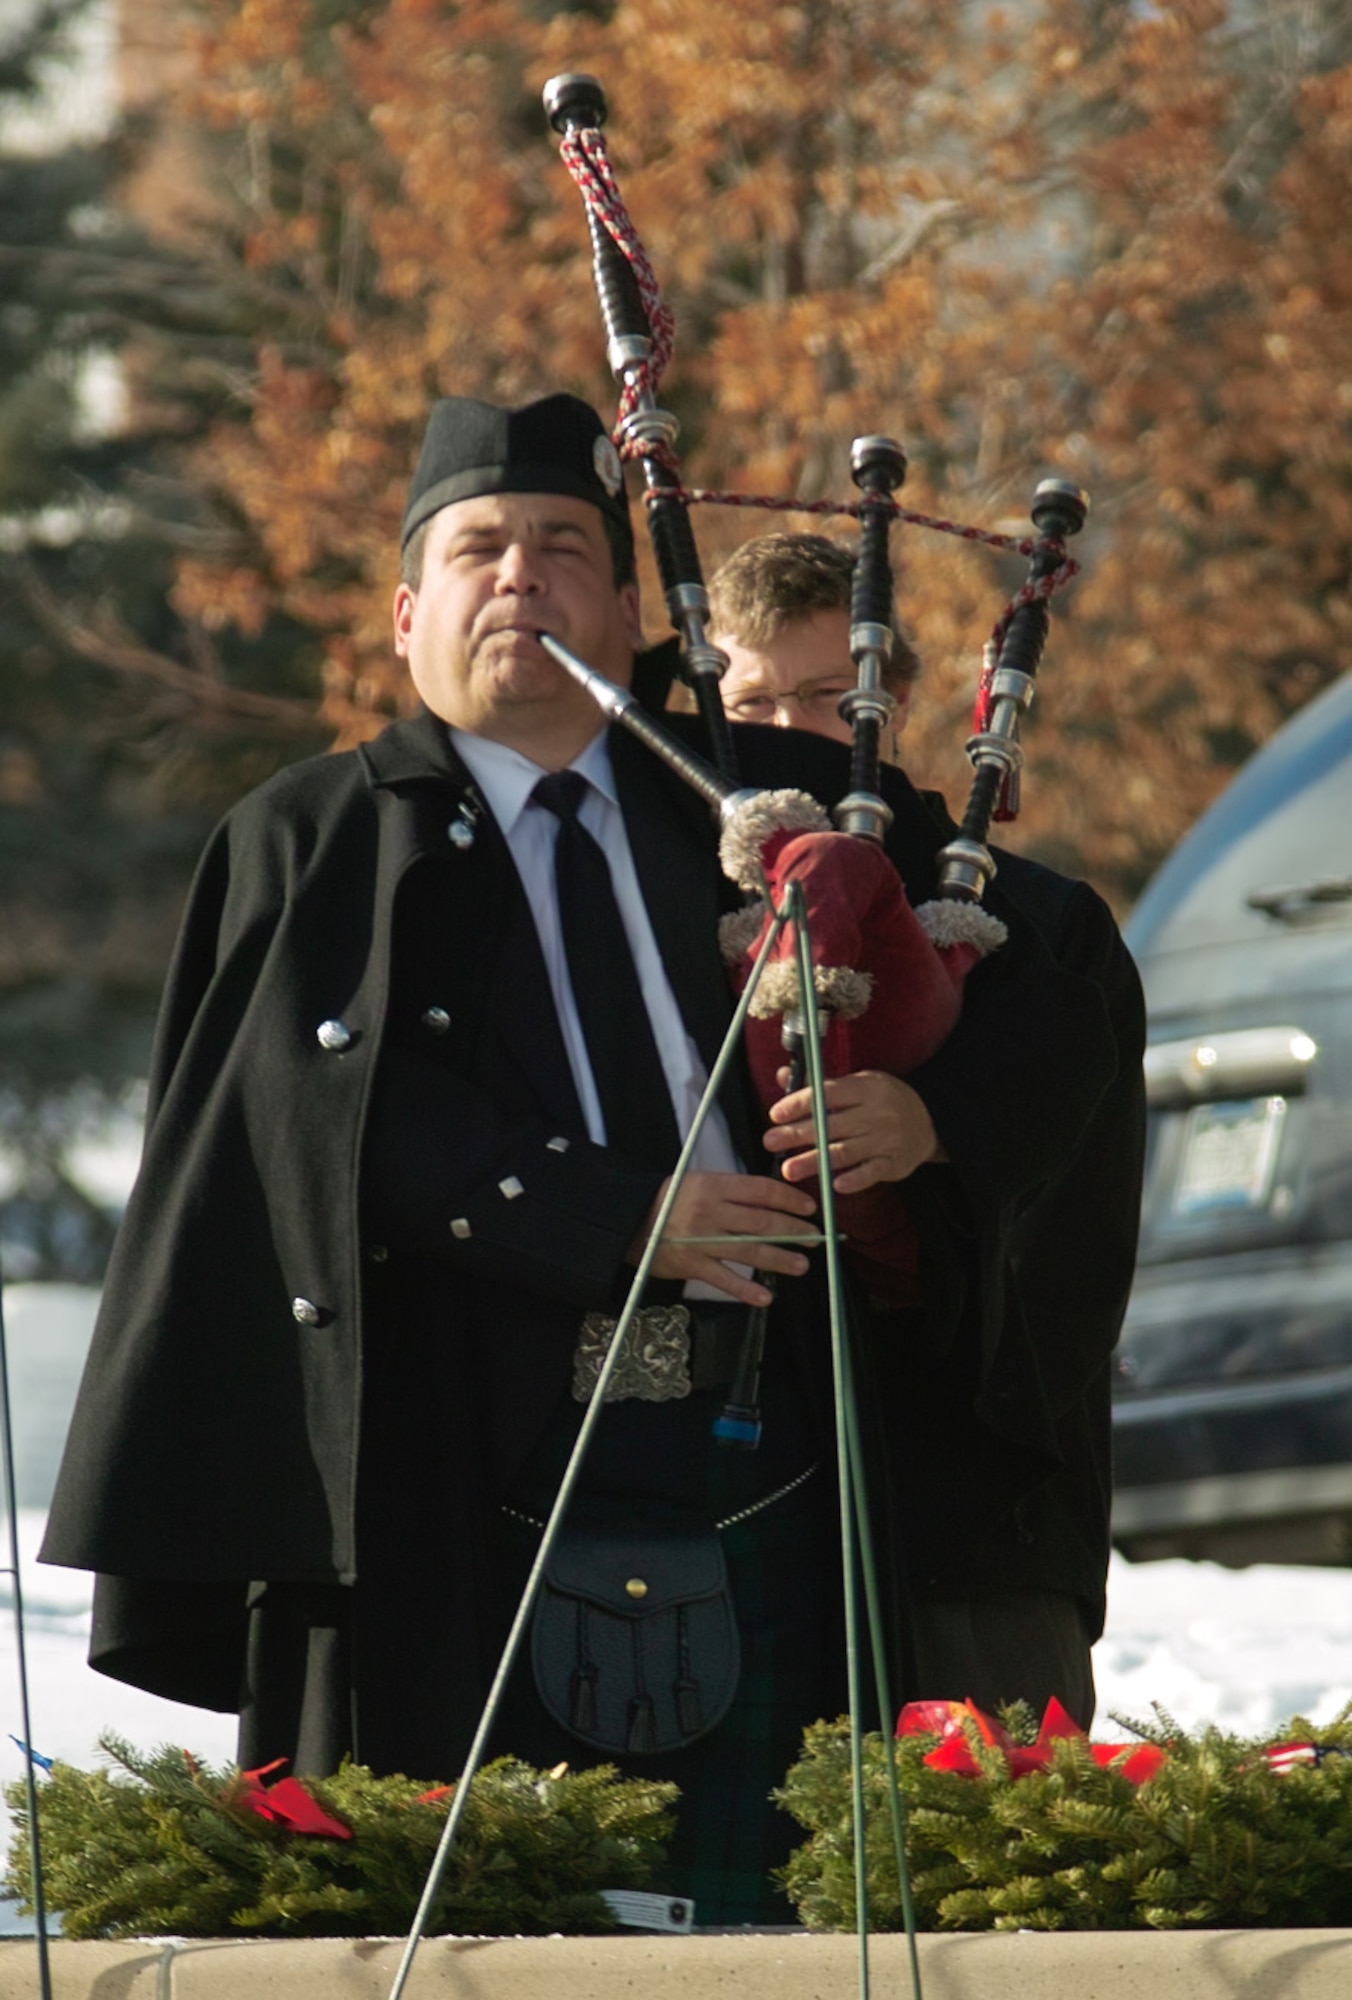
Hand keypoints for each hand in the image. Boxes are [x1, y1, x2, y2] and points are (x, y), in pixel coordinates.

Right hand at [626, 1171, 817, 1307]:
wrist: (628, 1220)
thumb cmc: (670, 1200)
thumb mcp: (700, 1184)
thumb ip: (732, 1191)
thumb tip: (773, 1200)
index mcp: (715, 1186)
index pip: (761, 1190)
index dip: (789, 1198)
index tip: (809, 1206)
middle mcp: (712, 1211)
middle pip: (762, 1221)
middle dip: (793, 1230)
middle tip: (815, 1237)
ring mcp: (702, 1239)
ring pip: (749, 1250)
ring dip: (779, 1259)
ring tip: (802, 1266)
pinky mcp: (692, 1264)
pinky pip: (724, 1279)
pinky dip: (745, 1290)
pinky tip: (765, 1297)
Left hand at [763, 1069, 944, 1193]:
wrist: (930, 1122)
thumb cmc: (884, 1101)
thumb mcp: (857, 1085)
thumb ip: (819, 1085)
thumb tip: (781, 1075)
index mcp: (865, 1088)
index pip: (827, 1094)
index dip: (799, 1104)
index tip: (775, 1115)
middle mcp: (876, 1113)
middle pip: (831, 1124)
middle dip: (797, 1134)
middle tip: (770, 1141)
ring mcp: (886, 1139)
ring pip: (845, 1151)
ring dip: (815, 1161)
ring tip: (789, 1170)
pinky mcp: (893, 1163)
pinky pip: (871, 1172)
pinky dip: (855, 1179)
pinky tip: (835, 1184)